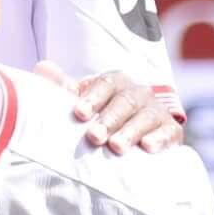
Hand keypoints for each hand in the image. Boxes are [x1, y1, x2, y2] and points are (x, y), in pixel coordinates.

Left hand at [56, 66, 192, 154]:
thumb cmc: (99, 117)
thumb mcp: (82, 103)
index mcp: (115, 83)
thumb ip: (63, 88)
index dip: (93, 97)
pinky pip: (168, 131)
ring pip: (145, 117)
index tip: (79, 113)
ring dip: (130, 131)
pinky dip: (159, 138)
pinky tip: (147, 147)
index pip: (106, 83)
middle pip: (125, 101)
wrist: (133, 139)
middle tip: (94, 136)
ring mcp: (156, 111)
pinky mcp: (171, 130)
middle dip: (109, 119)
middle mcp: (138, 93)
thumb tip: (42, 67)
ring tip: (116, 147)